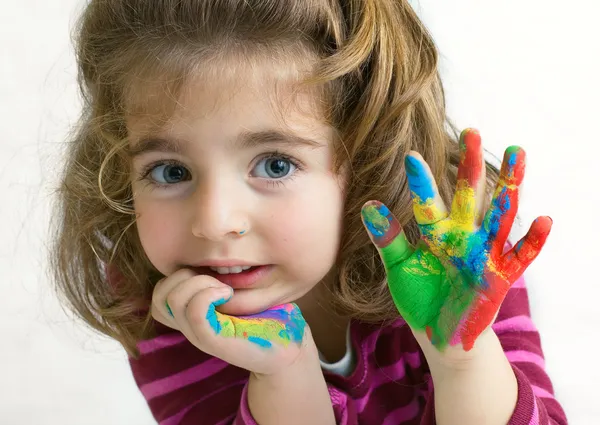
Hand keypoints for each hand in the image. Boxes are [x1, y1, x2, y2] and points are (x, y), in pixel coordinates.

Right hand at [151, 269, 308, 374]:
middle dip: (185, 276)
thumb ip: (219, 276)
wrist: (288, 348)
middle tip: (216, 280)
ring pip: (173, 299)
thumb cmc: (267, 316)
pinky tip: (228, 294)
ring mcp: (200, 336)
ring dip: (198, 283)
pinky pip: (193, 310)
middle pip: (160, 295)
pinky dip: (209, 293)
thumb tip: (209, 247)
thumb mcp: (238, 291)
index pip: (161, 293)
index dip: (178, 275)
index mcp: (192, 316)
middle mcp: (191, 327)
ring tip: (224, 288)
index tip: (210, 273)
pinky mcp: (214, 341)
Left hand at [361, 128, 551, 351]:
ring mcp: (483, 254)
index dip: (421, 182)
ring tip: (517, 154)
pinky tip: (543, 220)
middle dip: (470, 166)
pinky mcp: (500, 277)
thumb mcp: (399, 267)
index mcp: (436, 232)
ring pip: (499, 215)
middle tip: (472, 132)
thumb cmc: (419, 294)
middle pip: (469, 196)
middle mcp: (462, 236)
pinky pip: (520, 256)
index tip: (411, 156)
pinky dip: (532, 241)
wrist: (440, 332)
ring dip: (508, 187)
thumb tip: (367, 206)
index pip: (428, 202)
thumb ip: (387, 239)